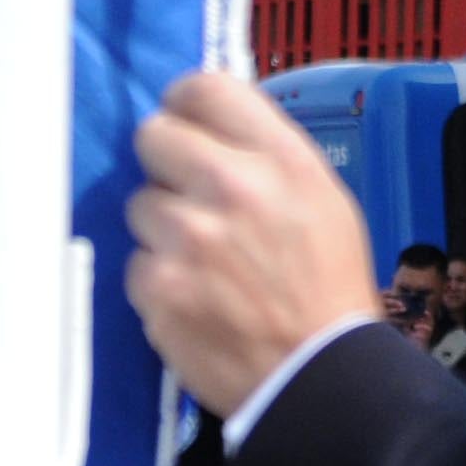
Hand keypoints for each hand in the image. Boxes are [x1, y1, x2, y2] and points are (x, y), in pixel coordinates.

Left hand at [127, 71, 379, 417]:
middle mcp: (231, 186)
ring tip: (202, 264)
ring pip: (140, 205)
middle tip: (185, 195)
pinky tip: (195, 301)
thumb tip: (210, 134)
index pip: (204, 88)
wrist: (320, 377)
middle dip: (165, 164)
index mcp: (281, 158)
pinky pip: (137, 264)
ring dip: (162, 230)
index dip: (185, 104)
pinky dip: (158, 282)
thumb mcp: (323, 201)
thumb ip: (266, 159)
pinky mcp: (157, 286)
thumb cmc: (329, 289)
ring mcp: (188, 237)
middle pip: (153, 136)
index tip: (183, 123)